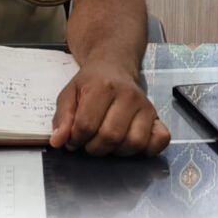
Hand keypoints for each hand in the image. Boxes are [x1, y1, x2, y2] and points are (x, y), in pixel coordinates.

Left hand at [50, 62, 169, 156]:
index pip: (87, 125)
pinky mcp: (157, 116)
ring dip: (117, 151)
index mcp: (103, 87)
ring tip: (106, 143)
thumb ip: (62, 117)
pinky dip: (147, 149)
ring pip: (134, 142)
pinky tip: (129, 144)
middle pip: (110, 136)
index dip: (76, 139)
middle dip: (94, 147)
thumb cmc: (90, 83)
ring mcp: (146, 106)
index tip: (74, 138)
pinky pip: (160, 140)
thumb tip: (58, 142)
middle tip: (89, 143)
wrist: (114, 66)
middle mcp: (128, 95)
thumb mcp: (69, 93)